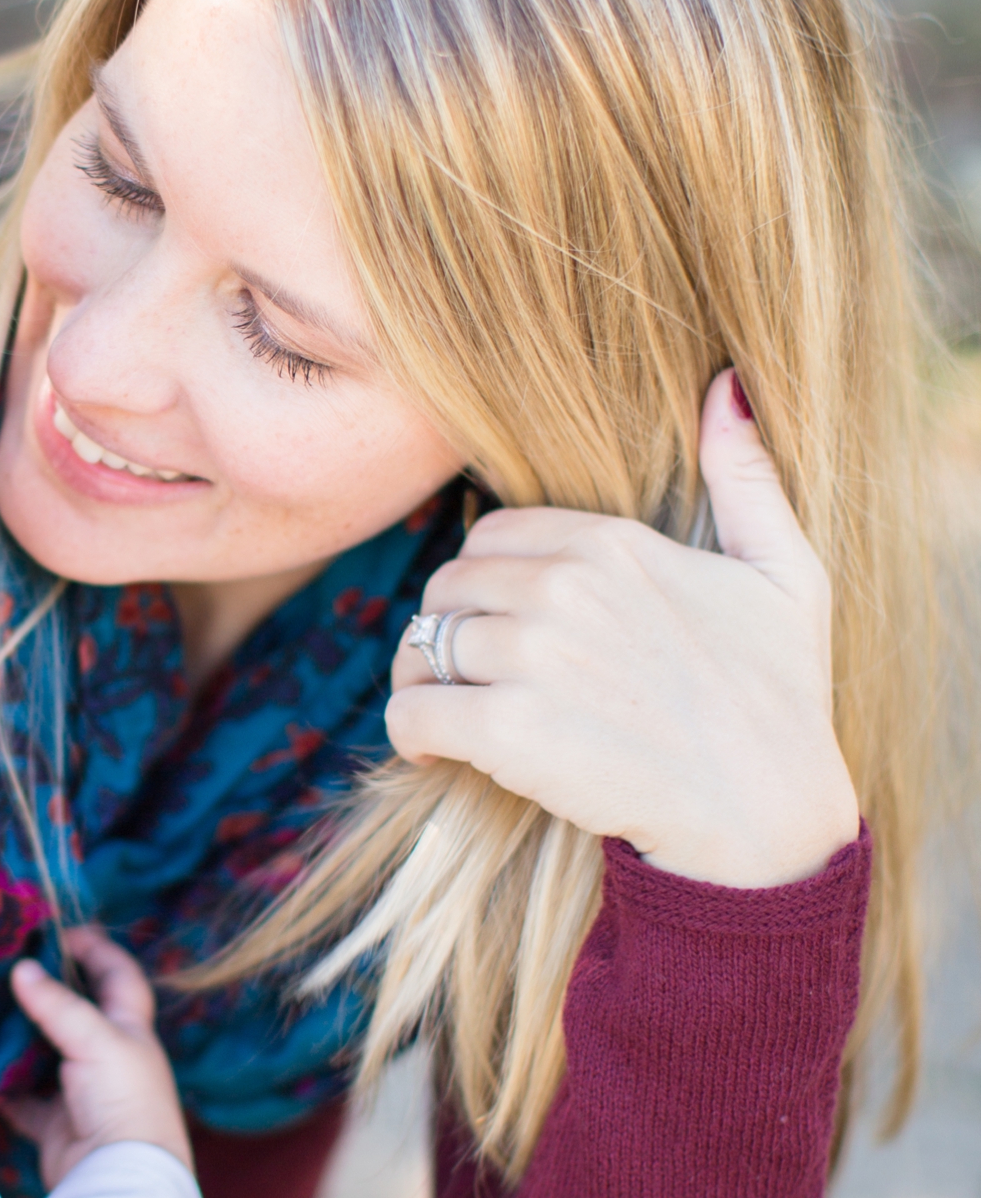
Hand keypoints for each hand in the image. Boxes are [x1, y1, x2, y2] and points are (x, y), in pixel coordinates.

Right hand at [2, 924, 192, 1187]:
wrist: (119, 1178)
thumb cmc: (123, 1099)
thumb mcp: (96, 1040)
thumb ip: (58, 1006)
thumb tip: (22, 970)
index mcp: (130, 1031)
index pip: (119, 977)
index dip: (97, 950)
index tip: (60, 931)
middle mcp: (108, 1058)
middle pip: (75, 1014)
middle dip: (45, 992)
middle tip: (6, 967)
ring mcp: (80, 1092)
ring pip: (43, 1055)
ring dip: (17, 1039)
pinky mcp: (55, 1124)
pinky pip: (22, 1099)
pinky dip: (2, 1087)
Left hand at [386, 370, 859, 889]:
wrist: (767, 811)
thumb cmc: (781, 698)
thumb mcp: (788, 572)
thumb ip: (746, 476)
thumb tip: (725, 386)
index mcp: (612, 545)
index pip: (493, 536)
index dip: (488, 581)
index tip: (504, 623)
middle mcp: (565, 590)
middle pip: (448, 585)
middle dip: (451, 626)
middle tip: (471, 671)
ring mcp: (534, 658)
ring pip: (423, 644)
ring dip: (426, 679)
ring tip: (452, 711)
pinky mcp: (508, 731)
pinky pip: (411, 710)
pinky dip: (411, 731)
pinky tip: (436, 750)